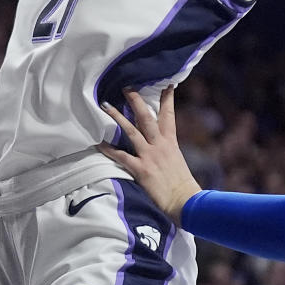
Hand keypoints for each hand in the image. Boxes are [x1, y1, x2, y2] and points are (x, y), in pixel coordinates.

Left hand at [96, 87, 201, 222]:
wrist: (186, 200)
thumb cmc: (183, 186)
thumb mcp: (178, 162)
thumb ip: (168, 152)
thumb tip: (163, 150)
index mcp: (170, 142)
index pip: (168, 115)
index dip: (167, 99)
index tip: (166, 84)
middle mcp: (159, 144)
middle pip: (147, 116)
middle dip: (136, 100)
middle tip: (127, 86)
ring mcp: (149, 155)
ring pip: (131, 130)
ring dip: (118, 117)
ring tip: (106, 105)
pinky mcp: (141, 169)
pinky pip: (121, 156)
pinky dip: (109, 149)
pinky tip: (98, 143)